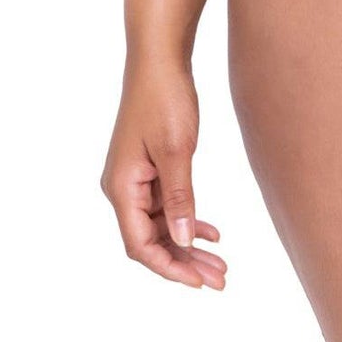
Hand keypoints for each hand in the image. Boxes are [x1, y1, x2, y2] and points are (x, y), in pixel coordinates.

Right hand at [100, 59, 226, 289]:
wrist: (159, 59)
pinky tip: (211, 231)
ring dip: (187, 243)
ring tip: (220, 261)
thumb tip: (182, 241)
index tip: (200, 282)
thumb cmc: (165, 99)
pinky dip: (186, 218)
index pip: (140, 245)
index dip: (169, 267)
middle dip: (183, 262)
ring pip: (160, 224)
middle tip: (219, 279)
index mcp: (120, 187)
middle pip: (150, 240)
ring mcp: (133, 177)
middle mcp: (121, 187)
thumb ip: (180, 198)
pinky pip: (164, 204)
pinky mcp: (147, 167)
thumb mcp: (177, 151)